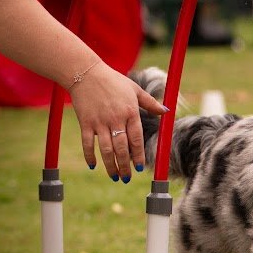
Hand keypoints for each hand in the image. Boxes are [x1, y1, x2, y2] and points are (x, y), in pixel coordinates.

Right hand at [69, 61, 166, 181]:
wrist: (86, 73)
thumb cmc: (113, 81)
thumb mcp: (135, 89)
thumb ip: (151, 103)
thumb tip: (167, 111)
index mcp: (131, 113)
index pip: (137, 139)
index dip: (139, 155)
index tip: (141, 168)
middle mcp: (116, 119)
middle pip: (122, 148)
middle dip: (125, 166)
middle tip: (127, 178)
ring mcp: (99, 122)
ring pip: (106, 149)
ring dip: (110, 165)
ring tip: (115, 177)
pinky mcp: (85, 122)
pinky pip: (87, 143)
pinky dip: (89, 156)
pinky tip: (94, 166)